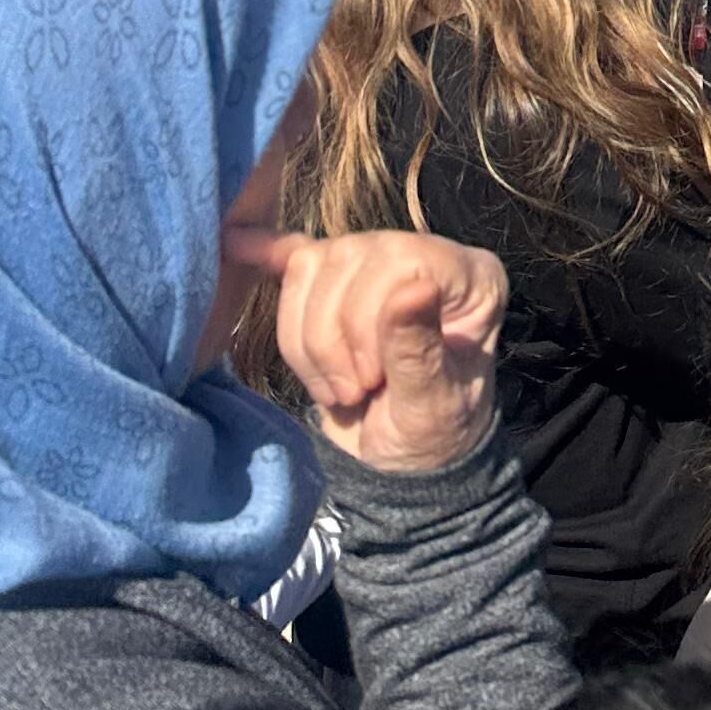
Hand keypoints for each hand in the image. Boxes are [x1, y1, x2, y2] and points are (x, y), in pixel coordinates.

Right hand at [237, 225, 507, 473]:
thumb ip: (419, 349)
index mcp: (472, 277)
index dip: (371, 320)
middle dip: (334, 337)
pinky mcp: (335, 284)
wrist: (401, 465)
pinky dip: (266, 253)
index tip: (374, 380)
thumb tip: (415, 286)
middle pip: (349, 259)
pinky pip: (296, 257)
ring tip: (338, 387)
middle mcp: (427, 256)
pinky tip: (238, 244)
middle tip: (355, 391)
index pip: (402, 260)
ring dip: (307, 341)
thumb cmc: (432, 439)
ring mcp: (377, 265)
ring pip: (311, 268)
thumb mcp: (432, 406)